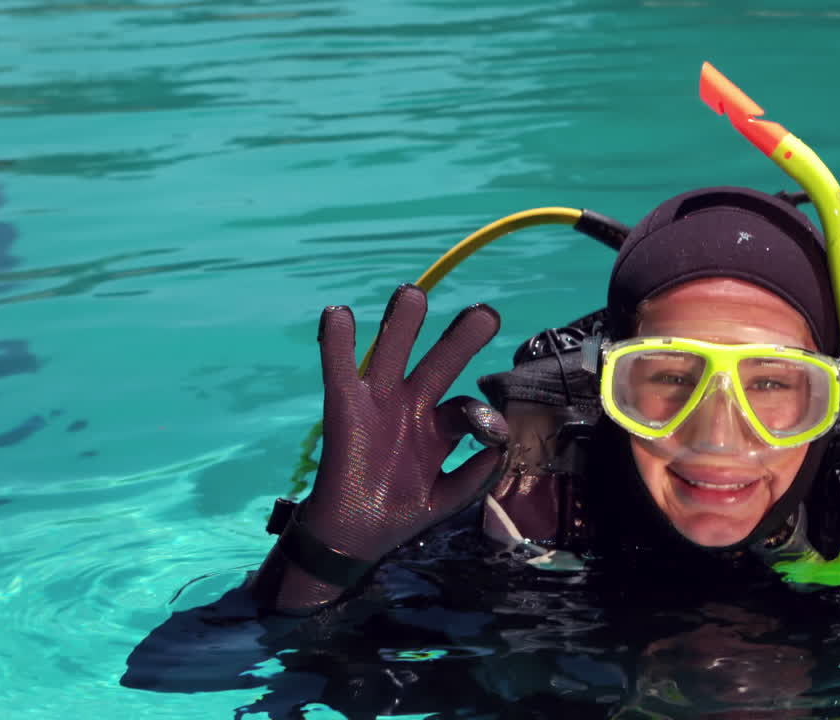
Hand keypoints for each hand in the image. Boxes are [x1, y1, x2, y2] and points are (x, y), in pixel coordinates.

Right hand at [301, 284, 507, 563]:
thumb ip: (474, 477)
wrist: (351, 536)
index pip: (468, 408)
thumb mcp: (446, 500)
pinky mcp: (344, 408)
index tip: (495, 431)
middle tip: (485, 314)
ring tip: (413, 293)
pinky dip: (338, 343)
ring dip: (403, 324)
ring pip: (393, 353)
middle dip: (462, 338)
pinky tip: (339, 314)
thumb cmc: (400, 512)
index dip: (484, 416)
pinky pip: (340, 369)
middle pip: (440, 362)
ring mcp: (379, 403)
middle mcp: (413, 406)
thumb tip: (500, 448)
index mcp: (440, 427)